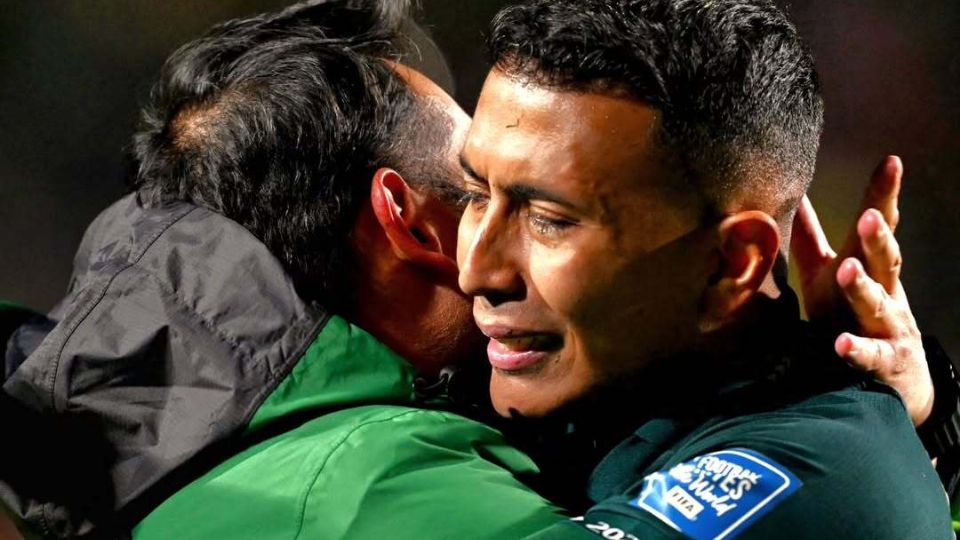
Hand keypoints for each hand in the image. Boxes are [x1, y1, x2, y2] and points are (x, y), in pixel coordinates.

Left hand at [791, 156, 933, 425]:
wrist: (893, 378)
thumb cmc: (848, 313)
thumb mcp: (828, 273)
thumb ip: (812, 238)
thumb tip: (797, 197)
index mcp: (870, 265)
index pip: (878, 226)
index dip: (884, 194)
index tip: (891, 162)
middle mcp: (886, 291)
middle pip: (885, 260)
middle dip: (878, 237)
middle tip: (869, 215)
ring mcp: (887, 327)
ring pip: (876, 304)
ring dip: (862, 287)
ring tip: (847, 269)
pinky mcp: (882, 362)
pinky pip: (868, 355)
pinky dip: (855, 348)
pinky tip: (840, 343)